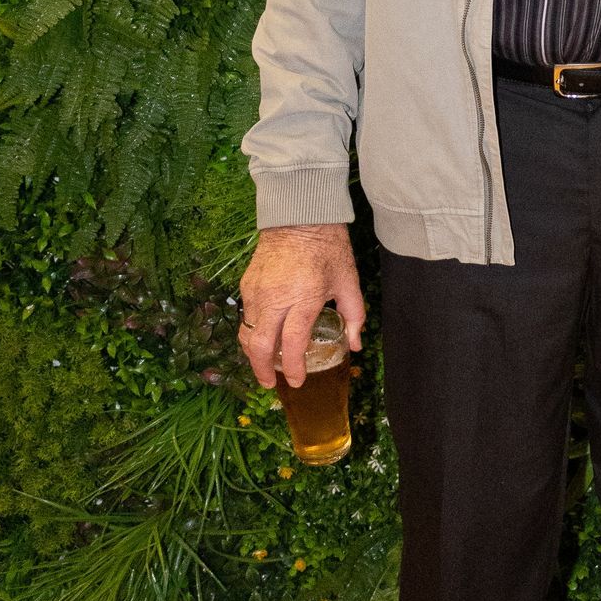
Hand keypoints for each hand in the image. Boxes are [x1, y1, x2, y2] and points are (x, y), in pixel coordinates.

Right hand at [238, 224, 366, 388]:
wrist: (299, 216)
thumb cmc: (328, 248)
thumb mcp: (348, 281)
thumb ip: (354, 316)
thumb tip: (355, 346)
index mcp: (303, 299)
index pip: (292, 344)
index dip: (293, 367)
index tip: (296, 381)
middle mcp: (275, 299)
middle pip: (259, 345)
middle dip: (262, 370)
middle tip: (269, 384)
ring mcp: (257, 291)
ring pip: (247, 332)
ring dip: (253, 353)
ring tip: (264, 365)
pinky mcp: (246, 283)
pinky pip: (245, 315)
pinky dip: (251, 331)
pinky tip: (262, 337)